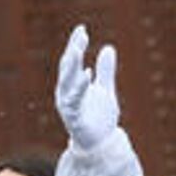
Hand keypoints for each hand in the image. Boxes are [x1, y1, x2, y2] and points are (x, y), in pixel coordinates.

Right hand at [54, 25, 119, 150]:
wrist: (102, 145)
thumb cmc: (100, 118)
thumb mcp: (106, 90)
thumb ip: (106, 71)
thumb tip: (109, 47)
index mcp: (72, 86)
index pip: (71, 62)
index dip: (75, 45)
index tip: (82, 29)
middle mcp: (66, 94)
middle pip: (66, 68)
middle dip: (73, 50)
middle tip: (80, 35)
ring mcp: (68, 107)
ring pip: (66, 82)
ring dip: (72, 65)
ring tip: (79, 49)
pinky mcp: (74, 119)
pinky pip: (74, 101)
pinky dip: (79, 87)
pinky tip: (87, 73)